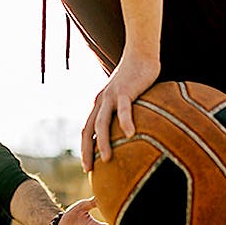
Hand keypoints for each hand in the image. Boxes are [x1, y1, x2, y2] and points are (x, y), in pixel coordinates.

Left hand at [82, 53, 159, 171]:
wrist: (140, 54)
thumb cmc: (136, 77)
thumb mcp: (127, 98)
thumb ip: (126, 112)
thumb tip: (132, 132)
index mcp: (99, 105)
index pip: (87, 130)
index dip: (85, 148)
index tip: (87, 166)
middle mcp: (100, 102)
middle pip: (89, 130)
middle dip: (87, 151)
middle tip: (88, 170)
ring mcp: (111, 96)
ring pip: (102, 123)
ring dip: (103, 143)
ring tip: (107, 160)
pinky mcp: (124, 91)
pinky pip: (124, 108)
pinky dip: (125, 121)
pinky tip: (131, 134)